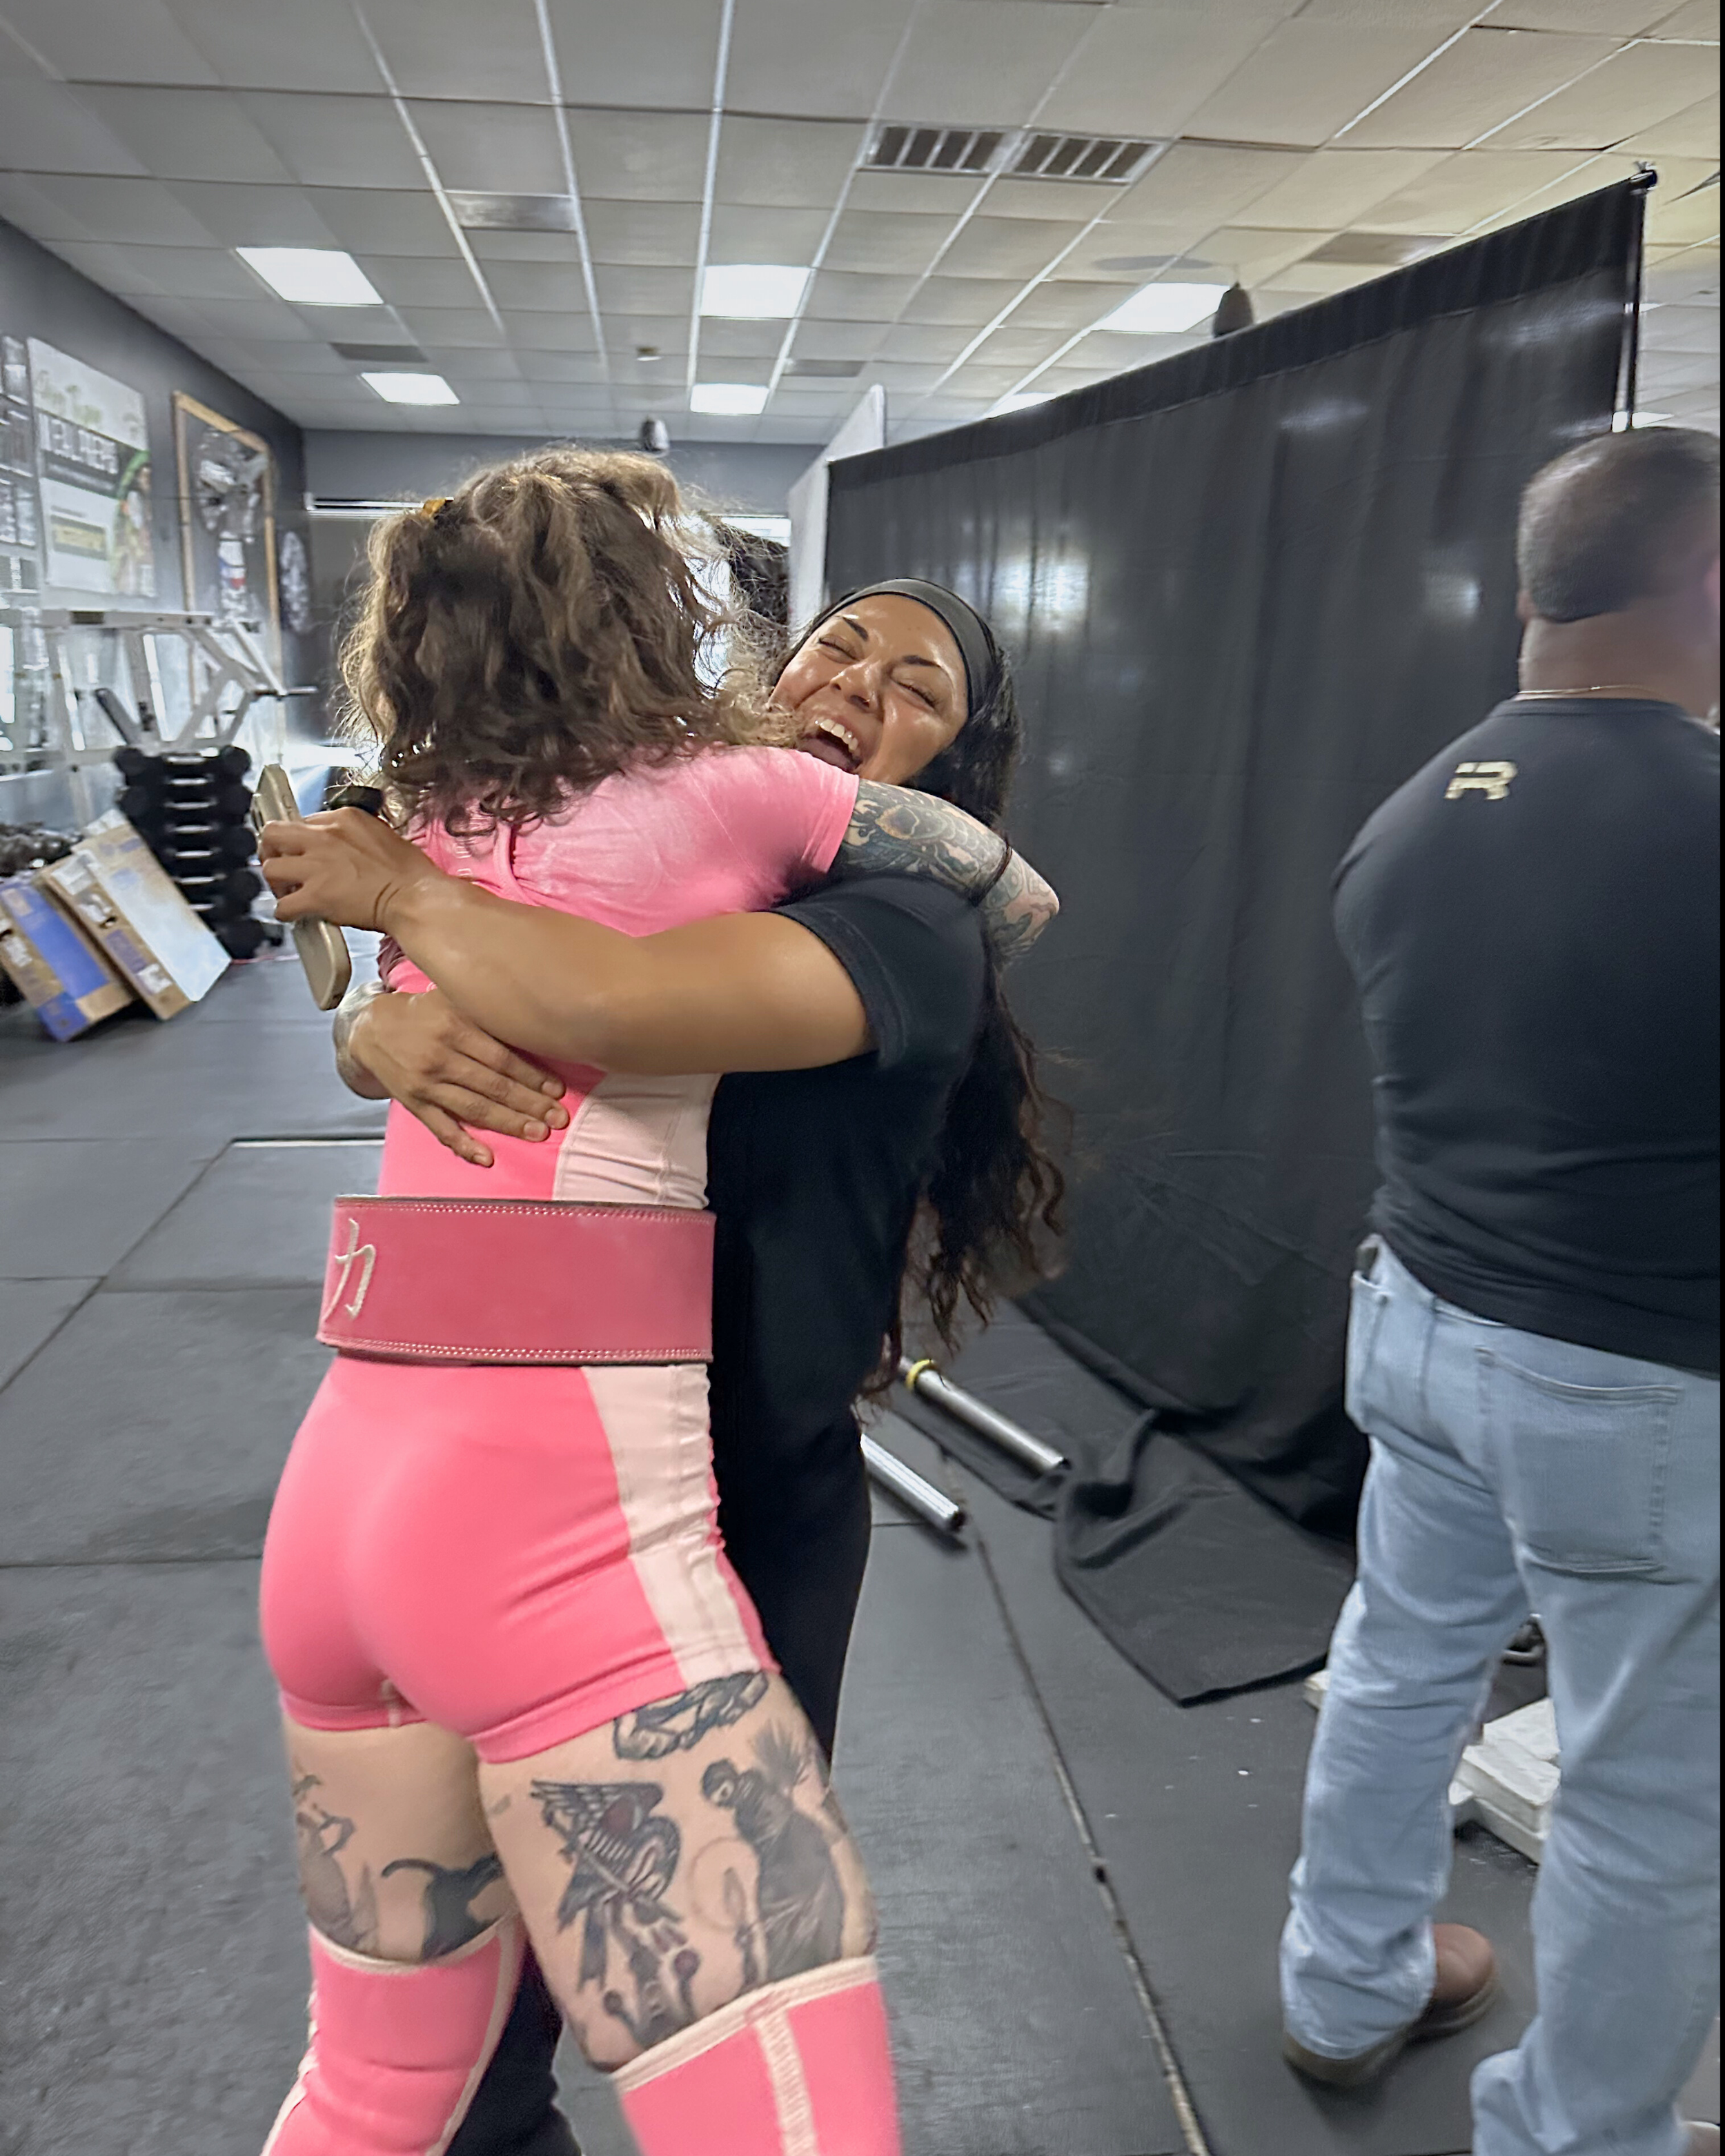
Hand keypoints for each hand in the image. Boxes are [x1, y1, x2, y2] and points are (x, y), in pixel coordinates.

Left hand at [260, 808, 438, 933]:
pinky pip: (282, 905)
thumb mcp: (382, 835)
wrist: (415, 898)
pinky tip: (297, 915)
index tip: (304, 851)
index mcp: (344, 819)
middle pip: (274, 833)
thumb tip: (341, 848)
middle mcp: (324, 837)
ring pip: (270, 868)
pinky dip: (286, 913)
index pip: (305, 821)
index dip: (302, 840)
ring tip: (288, 891)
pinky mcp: (315, 896)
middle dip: (272, 849)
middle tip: (280, 863)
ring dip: (277, 882)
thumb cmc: (409, 874)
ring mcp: (317, 867)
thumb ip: (353, 836)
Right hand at [345, 985, 568, 1169]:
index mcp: (454, 1026)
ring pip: (474, 1108)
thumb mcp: (451, 998)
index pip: (501, 1056)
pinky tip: (486, 1158)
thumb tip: (533, 1020)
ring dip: (508, 1123)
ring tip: (537, 1134)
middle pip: (493, 1085)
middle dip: (529, 1103)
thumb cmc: (422, 1013)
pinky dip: (464, 1145)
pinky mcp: (414, 1104)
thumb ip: (485, 1010)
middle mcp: (440, 1056)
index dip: (532, 1075)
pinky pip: (442, 1128)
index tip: (558, 1089)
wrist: (369, 1029)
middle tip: (558, 1118)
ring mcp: (426, 1084)